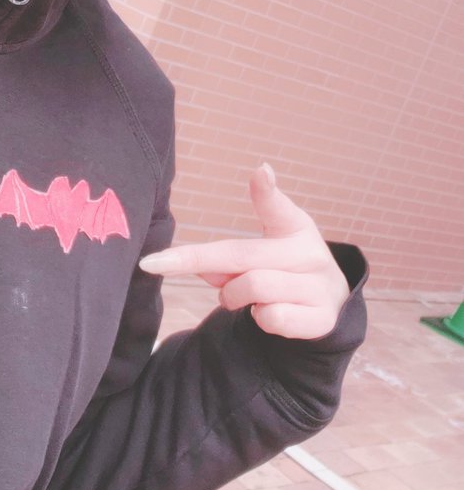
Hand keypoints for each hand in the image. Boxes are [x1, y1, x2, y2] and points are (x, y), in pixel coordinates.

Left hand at [138, 163, 350, 339]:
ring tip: (239, 296)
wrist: (329, 301)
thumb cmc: (284, 266)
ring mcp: (319, 286)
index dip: (266, 189)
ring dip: (232, 296)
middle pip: (240, 255)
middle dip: (192, 260)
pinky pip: (272, 318)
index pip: (277, 208)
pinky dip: (259, 318)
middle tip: (160, 264)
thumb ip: (230, 257)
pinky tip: (266, 312)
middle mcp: (310, 253)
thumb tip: (204, 269)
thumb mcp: (262, 251)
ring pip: (253, 287)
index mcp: (294, 227)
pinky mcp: (323, 319)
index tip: (261, 171)